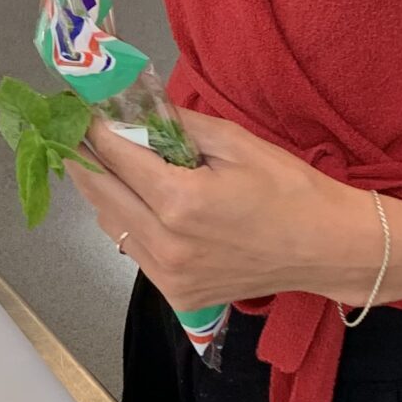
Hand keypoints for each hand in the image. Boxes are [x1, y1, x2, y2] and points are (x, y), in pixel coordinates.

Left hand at [73, 112, 379, 310]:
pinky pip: (133, 250)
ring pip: (109, 224)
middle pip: (98, 192)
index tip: (76, 107)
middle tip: (75, 130)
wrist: (327, 248)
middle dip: (82, 156)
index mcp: (179, 201)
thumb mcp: (234, 142)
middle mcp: (164, 243)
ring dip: (103, 191)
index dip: (89, 127)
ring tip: (109, 163)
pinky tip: (142, 202)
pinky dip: (128, 222)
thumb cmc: (289, 188)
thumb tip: (133, 107)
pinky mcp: (176, 294)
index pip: (111, 156)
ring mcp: (168, 275)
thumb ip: (176, 124)